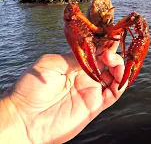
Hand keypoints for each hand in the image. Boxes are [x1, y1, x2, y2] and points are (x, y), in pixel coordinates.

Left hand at [0, 40, 127, 142]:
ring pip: (115, 77)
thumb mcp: (51, 63)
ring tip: (113, 61)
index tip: (110, 36)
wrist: (25, 118)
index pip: (95, 52)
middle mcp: (86, 77)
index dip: (104, 44)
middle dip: (114, 54)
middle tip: (110, 50)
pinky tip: (120, 76)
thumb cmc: (32, 87)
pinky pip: (114, 94)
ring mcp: (92, 91)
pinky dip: (121, 84)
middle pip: (108, 63)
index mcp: (76, 65)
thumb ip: (75, 57)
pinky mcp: (96, 105)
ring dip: (120, 67)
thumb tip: (93, 52)